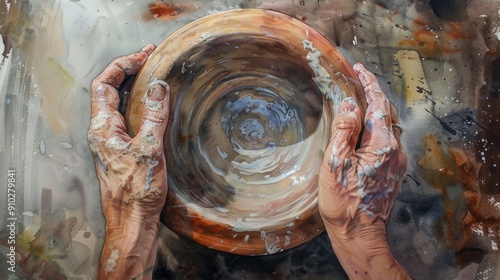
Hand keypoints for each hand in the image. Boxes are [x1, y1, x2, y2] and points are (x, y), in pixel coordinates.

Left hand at [88, 44, 169, 278]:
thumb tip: (158, 85)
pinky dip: (142, 106)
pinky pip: (129, 120)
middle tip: (152, 59)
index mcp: (103, 128)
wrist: (132, 224)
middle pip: (110, 91)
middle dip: (130, 71)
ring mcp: (113, 143)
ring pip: (120, 105)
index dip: (122, 65)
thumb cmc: (136, 192)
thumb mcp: (149, 150)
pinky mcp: (123, 152)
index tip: (145, 56)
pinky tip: (157, 107)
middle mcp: (104, 132)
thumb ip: (154, 116)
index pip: (104, 84)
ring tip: (155, 76)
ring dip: (135, 88)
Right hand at [318, 62, 408, 278]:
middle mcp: (395, 149)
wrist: (359, 233)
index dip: (368, 83)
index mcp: (381, 145)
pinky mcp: (392, 169)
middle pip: (386, 111)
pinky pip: (386, 137)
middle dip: (372, 92)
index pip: (377, 104)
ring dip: (374, 107)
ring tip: (358, 97)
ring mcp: (396, 160)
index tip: (358, 69)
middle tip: (356, 78)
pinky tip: (363, 125)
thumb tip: (349, 104)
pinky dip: (375, 123)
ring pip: (388, 124)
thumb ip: (344, 131)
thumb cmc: (343, 202)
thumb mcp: (336, 163)